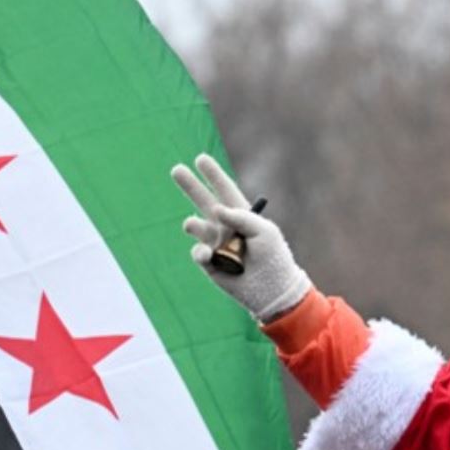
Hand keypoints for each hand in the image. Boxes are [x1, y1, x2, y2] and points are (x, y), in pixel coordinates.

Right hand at [172, 153, 312, 321]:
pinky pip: (198, 252)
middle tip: (176, 169)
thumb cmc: (273, 258)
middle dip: (191, 186)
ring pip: (196, 226)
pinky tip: (208, 255)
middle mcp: (226, 227)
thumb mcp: (265, 231)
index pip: (225, 191)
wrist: (272, 290)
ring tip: (192, 225)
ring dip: (193, 224)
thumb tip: (217, 209)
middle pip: (204, 202)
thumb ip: (243, 216)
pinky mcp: (210, 263)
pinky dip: (200, 252)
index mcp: (242, 216)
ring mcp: (216, 244)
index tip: (200, 159)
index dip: (213, 175)